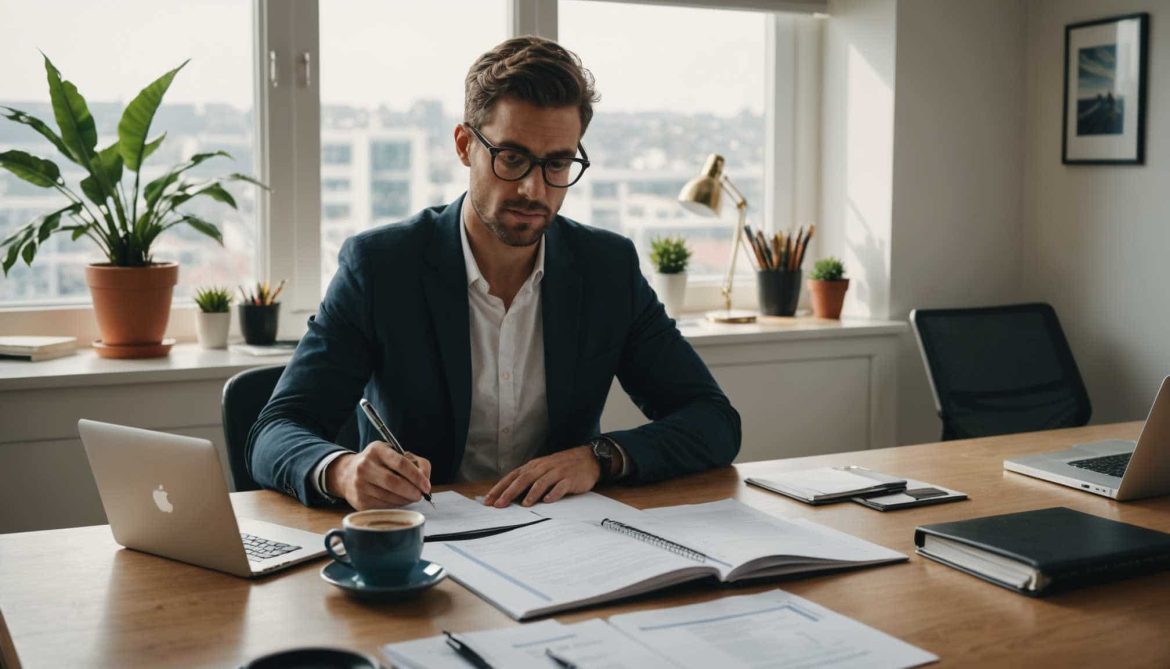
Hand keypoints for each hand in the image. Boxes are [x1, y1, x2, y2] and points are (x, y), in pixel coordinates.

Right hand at [325, 442, 431, 509]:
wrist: (347, 474)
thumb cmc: (378, 462)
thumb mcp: (394, 453)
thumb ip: (415, 462)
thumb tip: (425, 479)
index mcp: (376, 450)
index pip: (401, 463)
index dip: (417, 476)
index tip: (426, 485)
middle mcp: (365, 466)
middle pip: (395, 483)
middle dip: (412, 491)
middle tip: (421, 495)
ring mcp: (360, 484)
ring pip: (390, 497)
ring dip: (406, 499)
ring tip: (411, 497)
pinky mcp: (359, 501)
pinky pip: (384, 506)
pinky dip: (396, 505)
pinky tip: (398, 500)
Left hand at [483, 445, 599, 507]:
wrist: (588, 458)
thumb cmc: (561, 467)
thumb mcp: (542, 469)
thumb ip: (528, 480)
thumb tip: (508, 495)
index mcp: (534, 466)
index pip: (513, 476)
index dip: (500, 488)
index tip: (488, 500)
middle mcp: (543, 468)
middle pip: (523, 479)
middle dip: (510, 492)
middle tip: (499, 505)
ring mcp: (557, 472)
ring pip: (541, 482)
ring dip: (532, 494)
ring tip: (523, 505)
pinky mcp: (570, 479)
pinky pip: (561, 486)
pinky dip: (554, 493)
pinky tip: (548, 501)